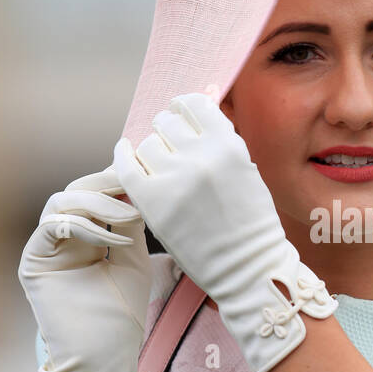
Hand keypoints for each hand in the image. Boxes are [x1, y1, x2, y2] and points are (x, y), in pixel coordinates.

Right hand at [15, 167, 152, 371]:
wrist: (103, 359)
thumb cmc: (122, 318)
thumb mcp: (134, 260)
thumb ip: (129, 224)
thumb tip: (133, 187)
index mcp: (86, 238)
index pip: (95, 196)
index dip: (116, 182)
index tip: (144, 173)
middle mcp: (63, 240)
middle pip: (76, 191)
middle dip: (105, 184)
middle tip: (134, 182)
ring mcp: (46, 249)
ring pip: (62, 201)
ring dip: (98, 203)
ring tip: (129, 218)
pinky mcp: (34, 262)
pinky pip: (53, 225)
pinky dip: (85, 226)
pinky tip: (113, 241)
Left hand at [112, 92, 337, 371]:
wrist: (247, 267)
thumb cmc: (249, 223)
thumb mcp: (245, 170)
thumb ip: (219, 143)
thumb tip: (189, 120)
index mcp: (227, 144)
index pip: (192, 104)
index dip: (183, 109)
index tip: (179, 117)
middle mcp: (199, 155)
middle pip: (166, 123)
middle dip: (168, 133)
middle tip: (171, 151)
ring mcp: (173, 178)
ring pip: (146, 144)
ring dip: (151, 152)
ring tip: (161, 169)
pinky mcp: (151, 201)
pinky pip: (124, 165)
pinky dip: (123, 155)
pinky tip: (125, 153)